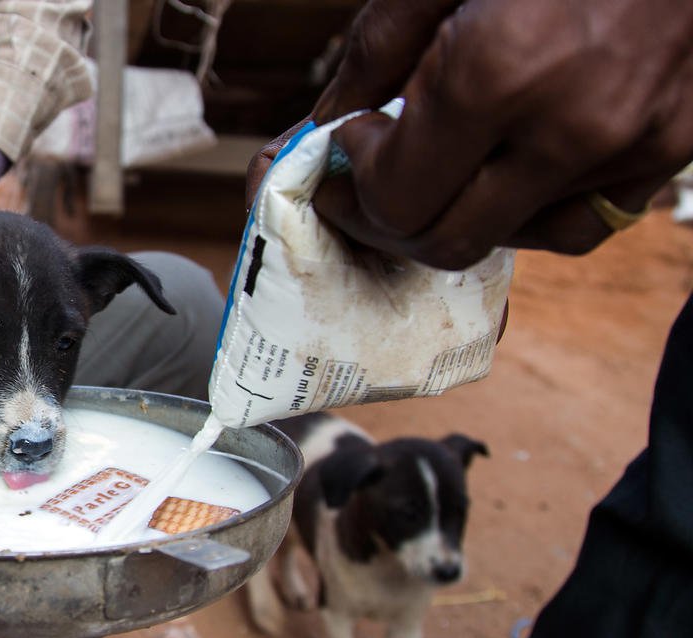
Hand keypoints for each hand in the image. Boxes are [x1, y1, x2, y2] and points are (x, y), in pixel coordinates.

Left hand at [250, 0, 692, 269]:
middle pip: (445, 242)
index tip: (353, 136)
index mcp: (500, 72)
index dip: (356, 177)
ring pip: (511, 240)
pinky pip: (581, 222)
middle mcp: (568, 126)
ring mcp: (630, 145)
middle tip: (371, 172)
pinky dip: (530, 209)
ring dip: (458, 212)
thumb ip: (379, 44)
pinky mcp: (672, 146)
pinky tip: (509, 165)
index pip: (396, 199)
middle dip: (389, 216)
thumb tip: (329, 116)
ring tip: (444, 157)